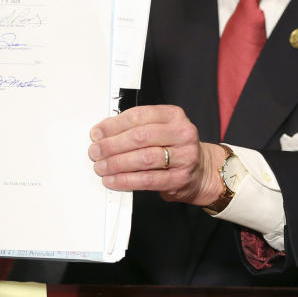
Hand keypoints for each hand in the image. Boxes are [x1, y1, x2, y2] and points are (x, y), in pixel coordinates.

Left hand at [87, 104, 223, 205]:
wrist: (202, 171)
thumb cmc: (174, 148)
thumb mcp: (162, 129)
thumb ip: (136, 128)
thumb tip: (103, 133)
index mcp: (174, 116)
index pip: (139, 116)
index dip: (113, 125)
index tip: (97, 133)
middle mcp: (182, 133)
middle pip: (140, 137)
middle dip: (112, 145)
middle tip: (95, 152)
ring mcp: (184, 156)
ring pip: (142, 159)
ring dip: (116, 164)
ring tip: (101, 167)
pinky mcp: (179, 179)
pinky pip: (147, 180)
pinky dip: (125, 181)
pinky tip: (112, 180)